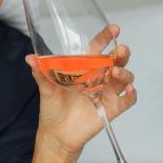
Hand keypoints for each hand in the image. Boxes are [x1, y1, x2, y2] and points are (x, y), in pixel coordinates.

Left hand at [25, 24, 135, 155]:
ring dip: (124, 73)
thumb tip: (30, 58)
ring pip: (124, 77)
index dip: (106, 37)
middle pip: (116, 60)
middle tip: (120, 50)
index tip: (114, 28)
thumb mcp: (46, 89)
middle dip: (121, 53)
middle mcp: (99, 76)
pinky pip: (127, 100)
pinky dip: (132, 94)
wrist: (57, 134)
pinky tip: (130, 90)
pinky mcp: (112, 108)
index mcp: (85, 67)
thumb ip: (41, 73)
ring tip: (115, 73)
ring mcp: (107, 91)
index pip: (98, 47)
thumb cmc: (53, 108)